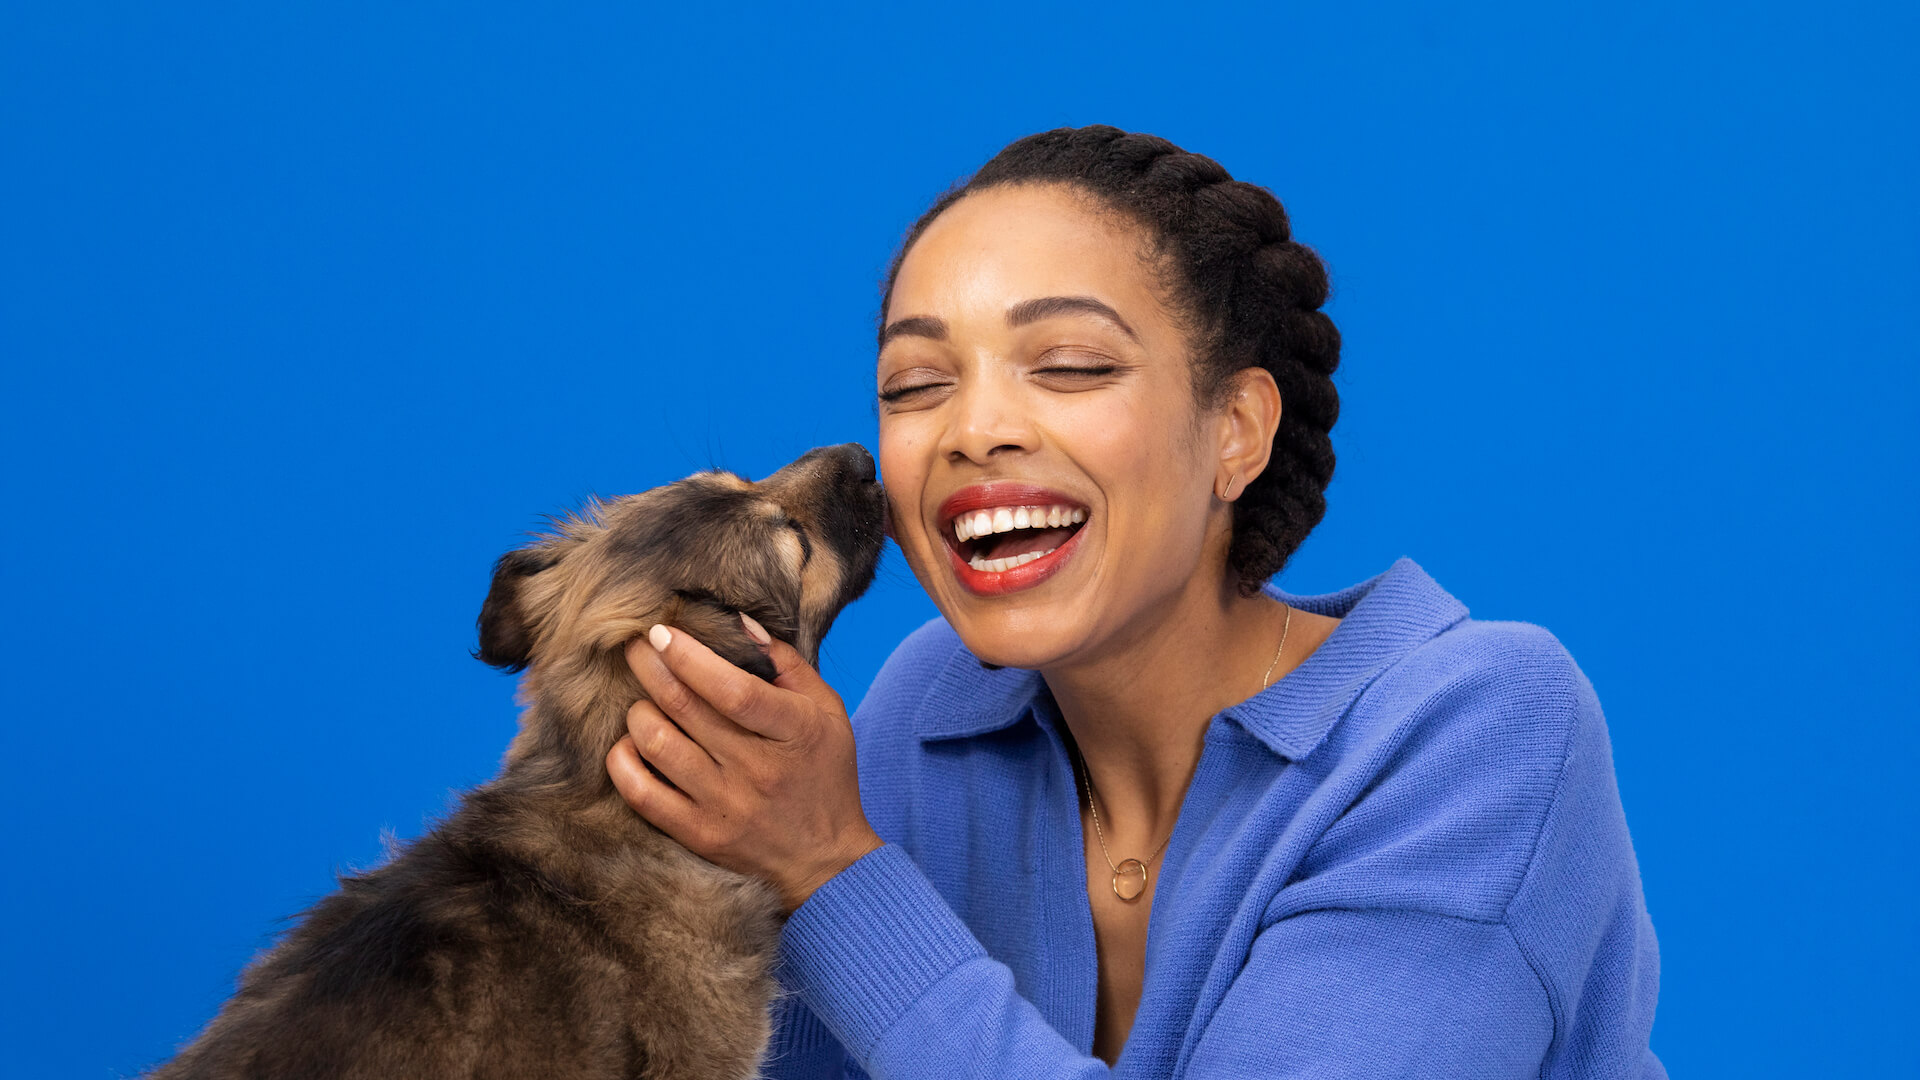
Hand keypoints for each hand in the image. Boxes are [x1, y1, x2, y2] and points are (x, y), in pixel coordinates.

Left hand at [606, 616, 882, 911]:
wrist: (826, 861)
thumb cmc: (824, 775)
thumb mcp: (827, 712)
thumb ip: (786, 664)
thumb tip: (738, 623)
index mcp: (796, 732)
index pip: (734, 690)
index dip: (690, 657)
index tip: (662, 632)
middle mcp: (758, 770)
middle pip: (685, 708)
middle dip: (648, 667)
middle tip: (632, 646)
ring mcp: (725, 806)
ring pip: (657, 744)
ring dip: (638, 710)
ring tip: (642, 698)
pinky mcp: (699, 835)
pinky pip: (642, 793)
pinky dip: (624, 760)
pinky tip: (631, 742)